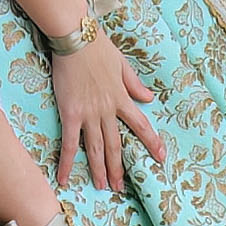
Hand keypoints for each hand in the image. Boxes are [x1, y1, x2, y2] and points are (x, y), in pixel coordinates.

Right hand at [50, 34, 161, 191]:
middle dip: (118, 167)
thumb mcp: (121, 64)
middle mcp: (107, 109)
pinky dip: (67, 161)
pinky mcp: (71, 113)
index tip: (161, 158)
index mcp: (121, 97)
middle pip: (115, 144)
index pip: (140, 124)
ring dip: (99, 169)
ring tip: (102, 187)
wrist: (76, 38)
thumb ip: (134, 84)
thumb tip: (150, 98)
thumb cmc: (97, 47)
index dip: (151, 142)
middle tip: (120, 187)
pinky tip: (65, 177)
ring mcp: (89, 113)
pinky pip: (69, 142)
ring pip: (96, 147)